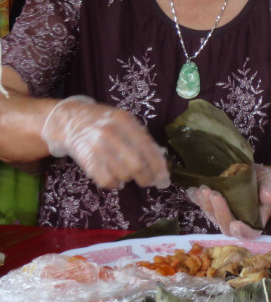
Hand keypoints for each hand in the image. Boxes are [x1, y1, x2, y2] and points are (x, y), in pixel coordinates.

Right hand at [40, 95, 169, 189]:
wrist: (72, 121)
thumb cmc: (106, 121)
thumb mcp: (126, 121)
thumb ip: (142, 137)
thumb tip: (160, 159)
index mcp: (125, 121)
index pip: (148, 148)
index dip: (158, 166)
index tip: (164, 178)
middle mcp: (111, 134)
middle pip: (136, 165)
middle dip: (147, 177)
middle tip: (150, 181)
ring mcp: (97, 148)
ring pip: (122, 174)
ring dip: (130, 179)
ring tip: (131, 175)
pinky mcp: (86, 161)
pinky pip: (106, 181)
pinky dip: (115, 184)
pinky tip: (117, 180)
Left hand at [188, 163, 270, 238]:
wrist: (253, 175)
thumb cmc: (263, 182)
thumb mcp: (269, 182)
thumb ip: (269, 189)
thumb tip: (269, 196)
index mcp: (254, 222)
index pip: (248, 233)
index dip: (241, 231)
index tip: (236, 224)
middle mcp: (236, 223)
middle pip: (225, 225)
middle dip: (219, 211)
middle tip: (215, 194)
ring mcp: (222, 216)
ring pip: (212, 216)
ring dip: (206, 204)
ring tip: (204, 189)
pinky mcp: (213, 208)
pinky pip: (202, 206)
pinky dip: (195, 199)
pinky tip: (192, 190)